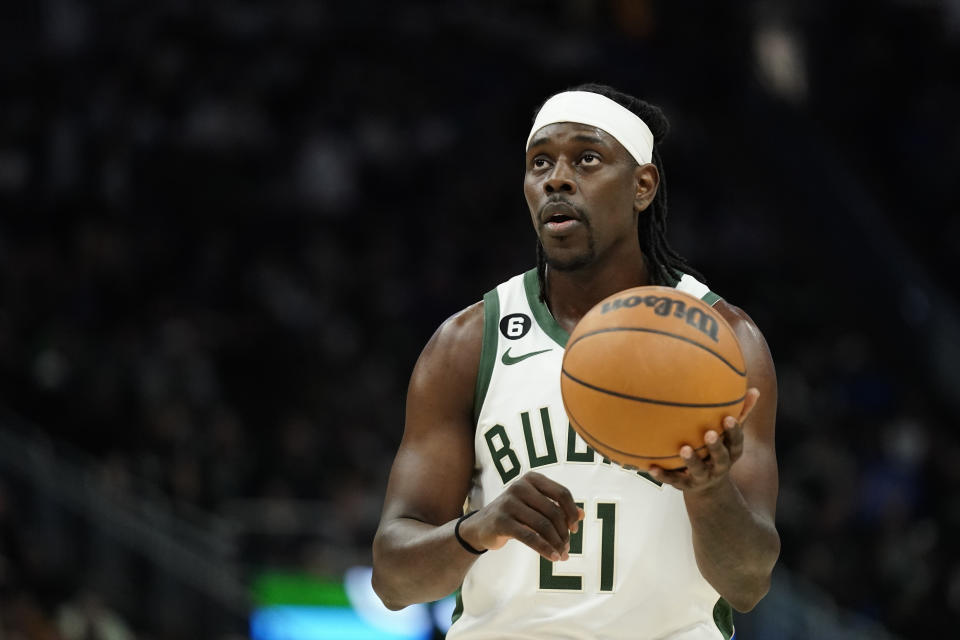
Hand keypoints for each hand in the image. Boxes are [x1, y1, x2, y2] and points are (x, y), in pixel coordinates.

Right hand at [458, 471, 584, 560]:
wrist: (481, 526)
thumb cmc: (514, 514)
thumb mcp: (536, 507)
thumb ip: (558, 508)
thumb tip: (583, 514)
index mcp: (532, 479)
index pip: (562, 493)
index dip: (572, 512)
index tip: (574, 528)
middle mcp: (520, 486)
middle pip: (554, 511)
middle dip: (564, 533)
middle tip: (567, 547)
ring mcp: (509, 502)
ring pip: (543, 525)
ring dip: (556, 543)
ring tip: (562, 555)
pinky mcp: (501, 521)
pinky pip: (530, 537)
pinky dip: (545, 549)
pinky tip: (553, 557)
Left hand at [648, 388, 759, 491]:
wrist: (708, 487)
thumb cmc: (719, 450)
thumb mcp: (729, 436)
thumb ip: (741, 413)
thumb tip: (755, 389)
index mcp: (730, 453)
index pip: (736, 443)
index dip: (733, 431)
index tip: (728, 418)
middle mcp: (718, 467)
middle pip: (721, 458)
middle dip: (716, 447)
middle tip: (709, 433)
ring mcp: (702, 477)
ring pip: (697, 470)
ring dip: (691, 461)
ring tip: (684, 448)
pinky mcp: (684, 484)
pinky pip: (672, 480)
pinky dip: (662, 475)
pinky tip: (651, 468)